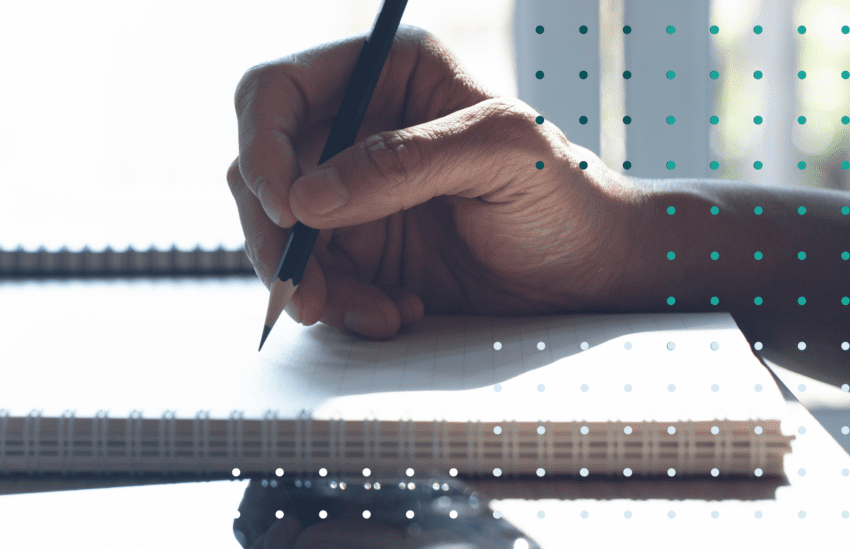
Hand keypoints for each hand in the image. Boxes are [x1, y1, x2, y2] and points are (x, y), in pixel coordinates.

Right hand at [229, 27, 639, 338]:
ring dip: (309, 281)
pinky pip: (310, 277)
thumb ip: (405, 164)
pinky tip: (395, 313)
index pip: (276, 91)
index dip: (261, 145)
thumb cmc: (566, 195)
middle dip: (274, 234)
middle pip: (258, 169)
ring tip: (373, 313)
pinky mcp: (354, 249)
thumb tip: (307, 197)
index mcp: (383, 72)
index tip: (288, 207)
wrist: (591, 274)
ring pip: (275, 232)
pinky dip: (340, 305)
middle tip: (301, 289)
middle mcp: (352, 126)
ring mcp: (347, 190)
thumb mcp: (502, 157)